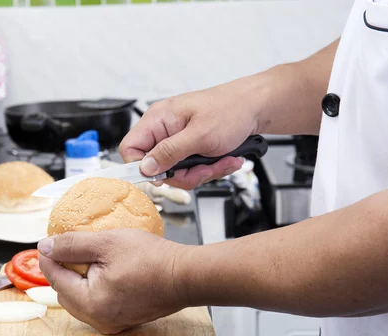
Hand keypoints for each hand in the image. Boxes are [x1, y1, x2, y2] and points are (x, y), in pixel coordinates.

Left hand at [37, 229, 187, 334]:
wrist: (185, 275)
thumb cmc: (151, 258)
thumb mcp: (106, 243)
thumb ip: (71, 245)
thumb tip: (45, 247)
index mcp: (91, 304)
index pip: (56, 279)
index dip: (48, 258)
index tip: (47, 242)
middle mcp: (99, 319)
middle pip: (65, 293)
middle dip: (63, 270)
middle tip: (67, 248)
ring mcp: (112, 323)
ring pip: (80, 300)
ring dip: (77, 280)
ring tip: (86, 258)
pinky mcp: (123, 320)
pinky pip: (96, 304)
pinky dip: (93, 288)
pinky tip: (102, 271)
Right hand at [120, 81, 261, 188]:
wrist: (257, 107)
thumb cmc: (231, 109)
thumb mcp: (200, 135)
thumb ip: (169, 152)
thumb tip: (145, 167)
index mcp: (158, 119)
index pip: (130, 148)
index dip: (141, 166)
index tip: (162, 176)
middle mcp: (164, 130)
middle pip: (156, 167)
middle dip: (183, 174)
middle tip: (204, 168)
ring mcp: (178, 141)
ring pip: (176, 173)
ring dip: (201, 173)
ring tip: (221, 161)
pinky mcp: (190, 149)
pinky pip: (191, 170)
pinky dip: (209, 169)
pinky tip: (225, 160)